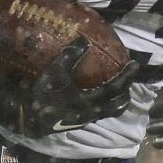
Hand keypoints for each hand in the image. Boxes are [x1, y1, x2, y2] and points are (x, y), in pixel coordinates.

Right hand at [21, 38, 139, 137]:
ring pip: (109, 112)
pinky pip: (98, 113)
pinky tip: (96, 95)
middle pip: (118, 105)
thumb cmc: (43, 95)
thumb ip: (70, 56)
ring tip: (116, 88)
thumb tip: (84, 41)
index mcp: (91, 101)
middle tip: (128, 79)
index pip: (116, 88)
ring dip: (116, 100)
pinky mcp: (77, 122)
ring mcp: (86, 119)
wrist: (27, 118)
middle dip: (126, 93)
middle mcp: (92, 112)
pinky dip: (104, 104)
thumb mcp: (55, 72)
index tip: (135, 65)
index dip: (127, 76)